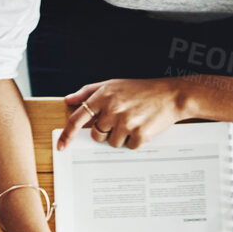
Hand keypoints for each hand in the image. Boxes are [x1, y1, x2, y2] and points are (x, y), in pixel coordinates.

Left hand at [58, 78, 191, 149]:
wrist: (171, 95)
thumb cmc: (141, 90)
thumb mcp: (113, 84)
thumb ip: (88, 92)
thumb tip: (69, 100)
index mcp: (103, 96)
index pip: (77, 118)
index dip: (67, 134)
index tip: (61, 146)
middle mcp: (112, 109)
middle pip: (96, 135)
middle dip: (105, 132)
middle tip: (119, 121)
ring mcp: (126, 123)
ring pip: (112, 143)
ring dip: (121, 137)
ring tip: (133, 122)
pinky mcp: (139, 134)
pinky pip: (129, 147)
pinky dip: (135, 141)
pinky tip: (142, 128)